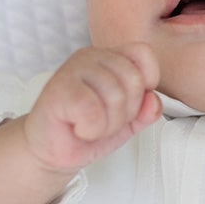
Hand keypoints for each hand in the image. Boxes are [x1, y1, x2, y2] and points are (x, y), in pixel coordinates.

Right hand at [23, 43, 161, 173]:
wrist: (52, 150)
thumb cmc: (85, 129)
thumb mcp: (128, 122)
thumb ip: (147, 110)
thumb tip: (152, 100)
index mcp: (110, 57)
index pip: (144, 53)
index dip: (146, 83)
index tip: (129, 103)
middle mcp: (91, 57)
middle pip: (134, 80)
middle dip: (125, 112)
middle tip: (104, 120)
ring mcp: (73, 69)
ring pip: (116, 96)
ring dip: (107, 124)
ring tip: (89, 125)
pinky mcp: (58, 89)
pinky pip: (92, 110)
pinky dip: (90, 129)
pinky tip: (78, 127)